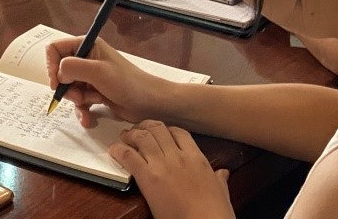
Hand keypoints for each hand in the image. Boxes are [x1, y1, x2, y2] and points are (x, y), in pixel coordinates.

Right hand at [45, 37, 172, 126]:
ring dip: (76, 101)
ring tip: (90, 105)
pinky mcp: (95, 93)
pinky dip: (82, 111)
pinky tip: (89, 119)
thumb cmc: (127, 83)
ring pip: (69, 90)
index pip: (55, 49)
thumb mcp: (98, 71)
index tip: (57, 83)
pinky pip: (79, 102)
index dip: (52, 66)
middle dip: (67, 88)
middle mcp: (86, 59)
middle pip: (60, 72)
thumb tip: (59, 73)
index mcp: (87, 46)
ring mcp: (90, 77)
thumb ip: (73, 67)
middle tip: (79, 97)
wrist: (149, 104)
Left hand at [110, 120, 232, 218]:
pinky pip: (129, 155)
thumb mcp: (221, 192)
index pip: (178, 132)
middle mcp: (179, 156)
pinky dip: (119, 150)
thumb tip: (223, 173)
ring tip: (123, 137)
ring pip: (142, 136)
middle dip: (144, 127)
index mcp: (197, 159)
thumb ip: (219, 179)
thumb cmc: (215, 213)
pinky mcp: (148, 177)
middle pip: (157, 128)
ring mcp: (162, 165)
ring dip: (130, 134)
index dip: (165, 129)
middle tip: (136, 131)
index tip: (158, 133)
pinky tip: (114, 151)